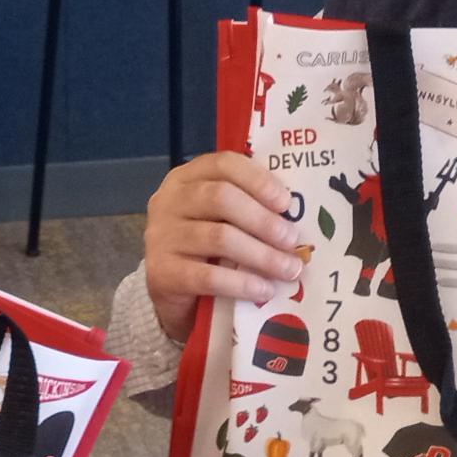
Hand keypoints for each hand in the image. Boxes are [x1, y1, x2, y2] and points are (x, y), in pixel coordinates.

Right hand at [143, 152, 303, 344]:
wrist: (169, 292)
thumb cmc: (204, 248)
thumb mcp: (221, 219)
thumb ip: (246, 208)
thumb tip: (294, 216)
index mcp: (187, 178)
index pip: (223, 164)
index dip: (258, 180)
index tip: (286, 202)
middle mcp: (169, 201)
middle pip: (221, 198)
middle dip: (263, 220)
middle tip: (292, 240)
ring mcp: (162, 236)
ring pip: (219, 237)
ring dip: (262, 255)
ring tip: (288, 270)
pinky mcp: (162, 272)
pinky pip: (209, 276)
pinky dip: (242, 283)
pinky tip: (264, 290)